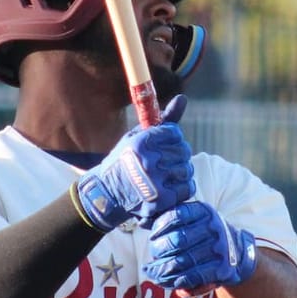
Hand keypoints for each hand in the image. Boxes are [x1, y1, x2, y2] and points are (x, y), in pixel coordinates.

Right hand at [73, 95, 194, 230]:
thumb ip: (164, 119)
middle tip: (164, 161)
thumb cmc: (124, 161)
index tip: (163, 145)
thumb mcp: (138, 136)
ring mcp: (156, 182)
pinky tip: (169, 186)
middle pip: (183, 151)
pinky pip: (187, 187)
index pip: (174, 133)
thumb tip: (183, 98)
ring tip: (166, 174)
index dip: (171, 138)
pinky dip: (182, 187)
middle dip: (177, 154)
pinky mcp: (163, 199)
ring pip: (187, 169)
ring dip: (180, 171)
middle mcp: (149, 161)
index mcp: (141, 143)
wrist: (108, 194)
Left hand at [144, 201, 257, 291]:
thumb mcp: (195, 219)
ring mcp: (219, 248)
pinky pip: (193, 276)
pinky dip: (177, 281)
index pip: (176, 215)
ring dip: (164, 270)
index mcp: (203, 211)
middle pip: (178, 240)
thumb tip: (143, 223)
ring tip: (153, 274)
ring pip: (183, 261)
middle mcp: (213, 227)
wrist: (237, 252)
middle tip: (152, 258)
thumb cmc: (205, 234)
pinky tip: (167, 282)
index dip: (159, 227)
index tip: (152, 237)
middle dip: (159, 251)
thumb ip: (172, 219)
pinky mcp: (221, 268)